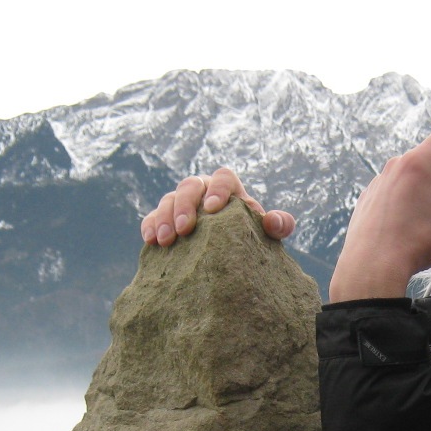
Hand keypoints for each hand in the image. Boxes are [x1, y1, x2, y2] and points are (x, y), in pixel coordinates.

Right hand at [139, 167, 295, 247]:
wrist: (231, 252)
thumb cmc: (252, 236)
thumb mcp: (269, 233)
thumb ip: (280, 224)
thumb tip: (273, 221)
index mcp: (228, 188)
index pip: (223, 177)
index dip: (218, 189)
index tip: (213, 209)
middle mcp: (202, 190)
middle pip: (189, 186)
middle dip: (185, 206)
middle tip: (186, 229)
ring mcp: (181, 203)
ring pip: (168, 200)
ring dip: (165, 218)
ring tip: (166, 240)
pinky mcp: (164, 219)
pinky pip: (151, 217)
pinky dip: (150, 226)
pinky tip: (151, 241)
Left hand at [329, 101, 430, 302]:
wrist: (369, 269)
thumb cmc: (411, 243)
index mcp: (417, 165)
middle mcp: (395, 167)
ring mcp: (379, 182)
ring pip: (415, 183)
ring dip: (428, 200)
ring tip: (426, 228)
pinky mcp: (368, 199)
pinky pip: (397, 195)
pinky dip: (408, 207)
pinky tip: (407, 231)